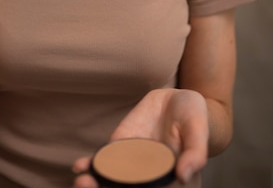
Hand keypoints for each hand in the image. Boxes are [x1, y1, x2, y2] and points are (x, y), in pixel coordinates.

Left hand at [73, 88, 208, 186]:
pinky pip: (106, 160)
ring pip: (113, 180)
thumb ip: (195, 153)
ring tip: (84, 180)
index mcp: (171, 181)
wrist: (177, 100)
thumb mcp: (198, 130)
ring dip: (97, 184)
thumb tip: (184, 175)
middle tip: (89, 186)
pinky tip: (81, 165)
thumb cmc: (194, 118)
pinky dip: (93, 164)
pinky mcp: (122, 147)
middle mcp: (150, 177)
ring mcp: (134, 164)